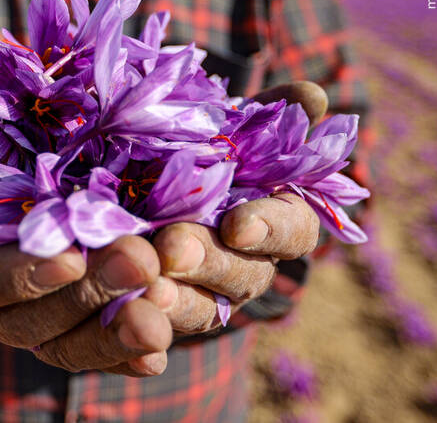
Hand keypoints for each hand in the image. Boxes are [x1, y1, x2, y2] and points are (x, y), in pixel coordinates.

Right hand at [0, 131, 172, 376]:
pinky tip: (160, 350)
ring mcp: (41, 334)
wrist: (38, 206)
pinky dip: (132, 357)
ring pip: (73, 347)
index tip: (69, 254)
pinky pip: (104, 359)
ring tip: (165, 303)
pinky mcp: (80, 342)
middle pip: (36, 320)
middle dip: (89, 291)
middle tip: (140, 259)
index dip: (19, 274)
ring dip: (118, 331)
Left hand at [149, 81, 325, 335]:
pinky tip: (124, 322)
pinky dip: (141, 339)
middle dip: (208, 261)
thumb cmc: (194, 153)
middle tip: (172, 247)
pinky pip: (154, 341)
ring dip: (176, 303)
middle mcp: (245, 267)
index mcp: (272, 222)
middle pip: (242, 276)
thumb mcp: (224, 129)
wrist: (138, 187)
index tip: (238, 222)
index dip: (270, 227)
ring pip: (199, 312)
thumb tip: (312, 95)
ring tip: (146, 290)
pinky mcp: (159, 322)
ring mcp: (204, 300)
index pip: (292, 230)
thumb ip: (267, 115)